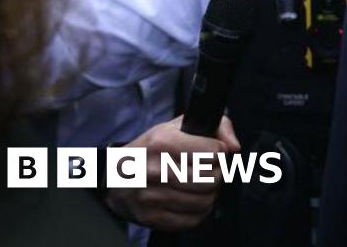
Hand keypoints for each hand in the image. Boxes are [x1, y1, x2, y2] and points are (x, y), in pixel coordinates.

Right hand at [104, 115, 239, 230]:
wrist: (112, 176)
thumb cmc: (150, 149)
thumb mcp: (178, 127)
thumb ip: (216, 127)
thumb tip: (234, 148)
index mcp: (163, 143)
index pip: (215, 152)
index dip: (219, 152)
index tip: (213, 152)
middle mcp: (157, 170)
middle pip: (212, 179)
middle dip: (217, 174)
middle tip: (208, 170)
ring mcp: (152, 196)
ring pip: (206, 201)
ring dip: (209, 194)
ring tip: (199, 185)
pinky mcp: (151, 217)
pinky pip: (193, 220)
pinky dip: (198, 212)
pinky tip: (189, 200)